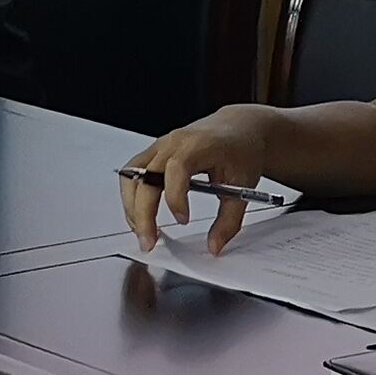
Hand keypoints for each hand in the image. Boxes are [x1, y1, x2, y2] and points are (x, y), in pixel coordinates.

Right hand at [121, 108, 273, 252]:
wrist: (238, 128)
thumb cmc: (241, 148)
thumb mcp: (244, 185)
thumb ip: (229, 220)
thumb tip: (214, 246)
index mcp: (199, 145)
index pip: (176, 169)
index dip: (175, 197)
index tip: (183, 220)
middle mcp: (174, 142)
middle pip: (145, 176)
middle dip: (143, 213)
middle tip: (149, 240)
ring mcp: (160, 145)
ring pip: (132, 175)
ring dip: (132, 206)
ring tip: (142, 231)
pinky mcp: (154, 152)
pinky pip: (133, 173)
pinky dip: (132, 196)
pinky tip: (141, 215)